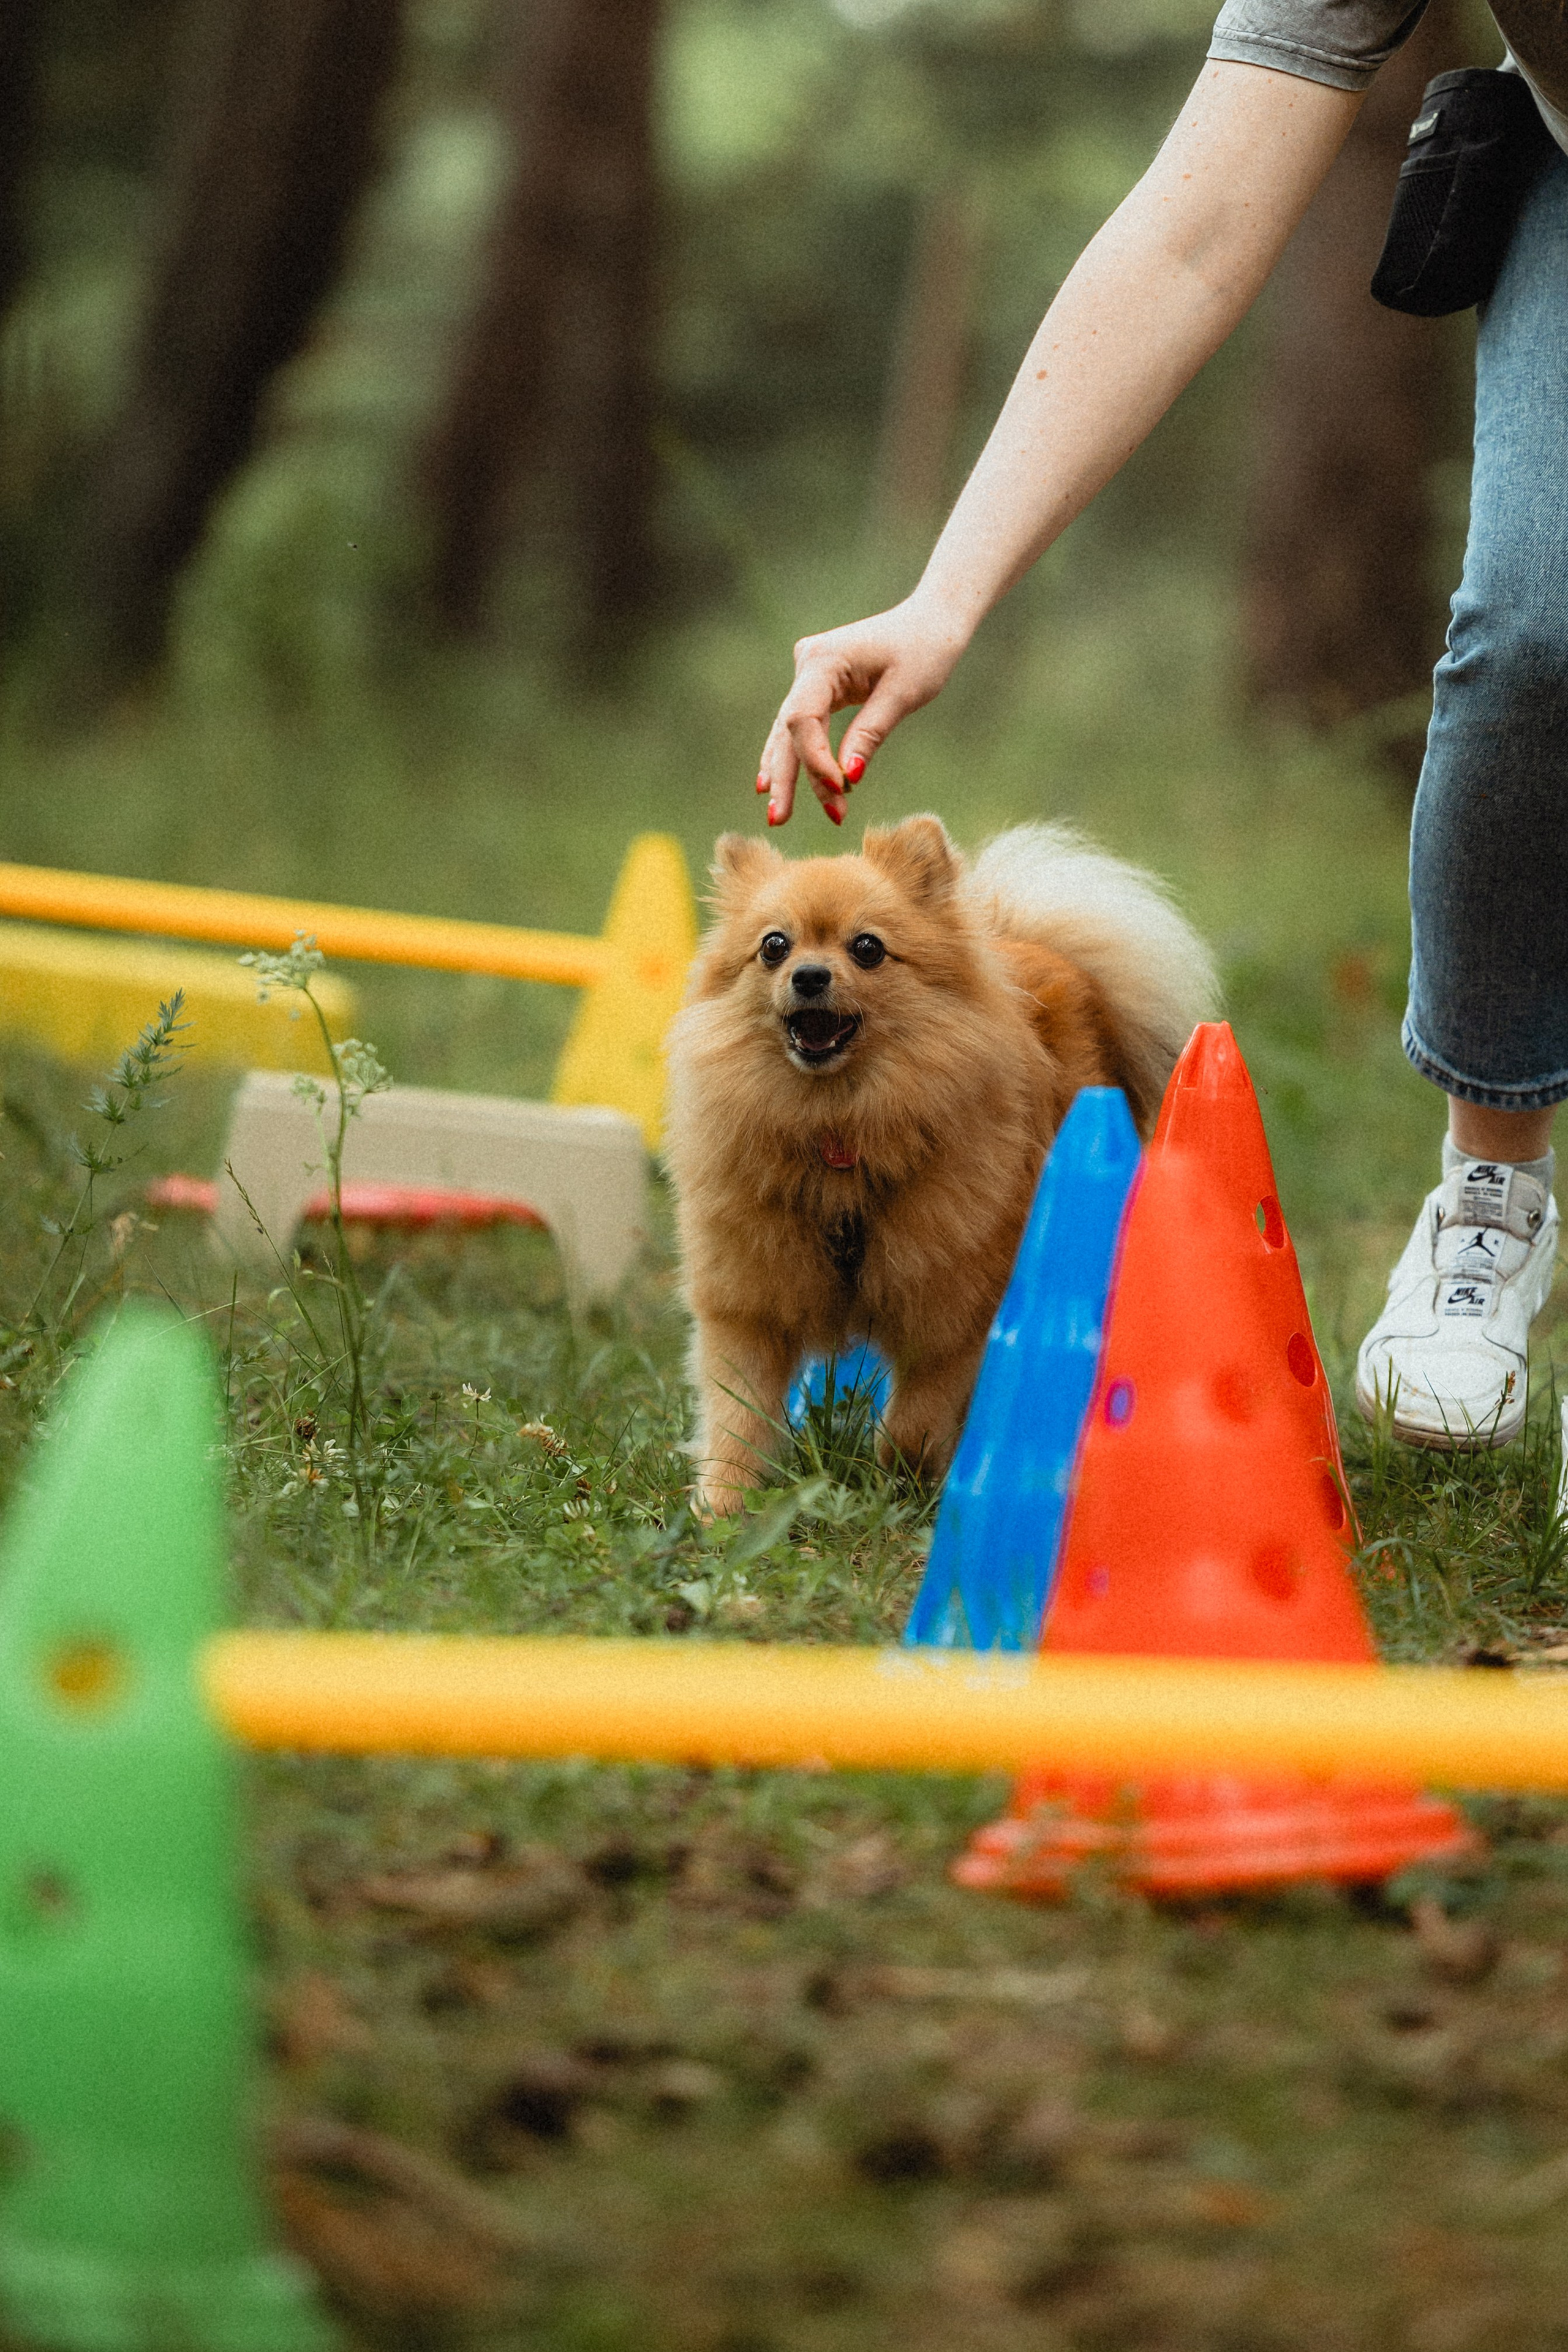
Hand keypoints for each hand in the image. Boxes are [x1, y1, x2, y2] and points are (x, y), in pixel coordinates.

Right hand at [756, 599, 967, 825]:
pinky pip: (802, 725)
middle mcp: (808, 664)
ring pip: (791, 731)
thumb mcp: (903, 694)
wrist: (932, 620)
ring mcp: (809, 673)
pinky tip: (774, 784)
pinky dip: (797, 755)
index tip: (841, 789)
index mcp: (824, 660)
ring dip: (790, 773)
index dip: (816, 760)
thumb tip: (847, 778)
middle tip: (779, 820)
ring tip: (778, 815)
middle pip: (789, 729)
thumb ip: (870, 734)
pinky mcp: (818, 684)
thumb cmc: (925, 650)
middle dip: (788, 777)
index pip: (804, 719)